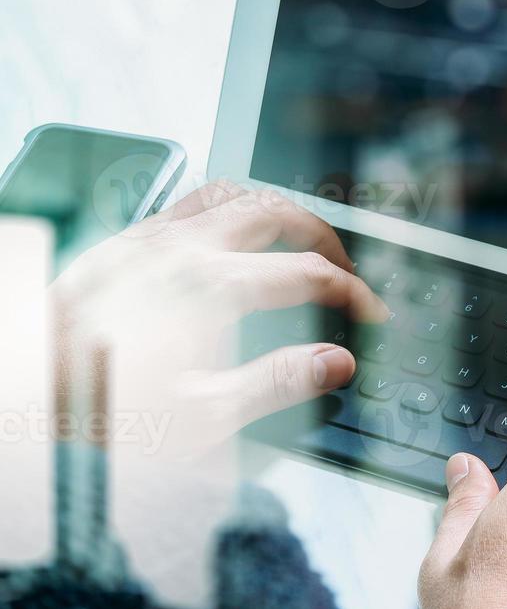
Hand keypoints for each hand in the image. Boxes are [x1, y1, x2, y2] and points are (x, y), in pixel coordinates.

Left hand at [45, 181, 386, 606]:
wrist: (27, 389)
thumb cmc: (104, 408)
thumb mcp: (204, 415)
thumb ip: (279, 383)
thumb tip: (336, 363)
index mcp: (213, 289)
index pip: (309, 275)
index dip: (353, 294)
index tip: (369, 314)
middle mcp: (183, 249)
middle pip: (278, 213)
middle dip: (323, 236)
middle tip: (343, 267)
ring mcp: (148, 237)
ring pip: (233, 192)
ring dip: (276, 210)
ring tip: (296, 237)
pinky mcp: (122, 242)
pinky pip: (188, 202)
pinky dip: (225, 210)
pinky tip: (227, 239)